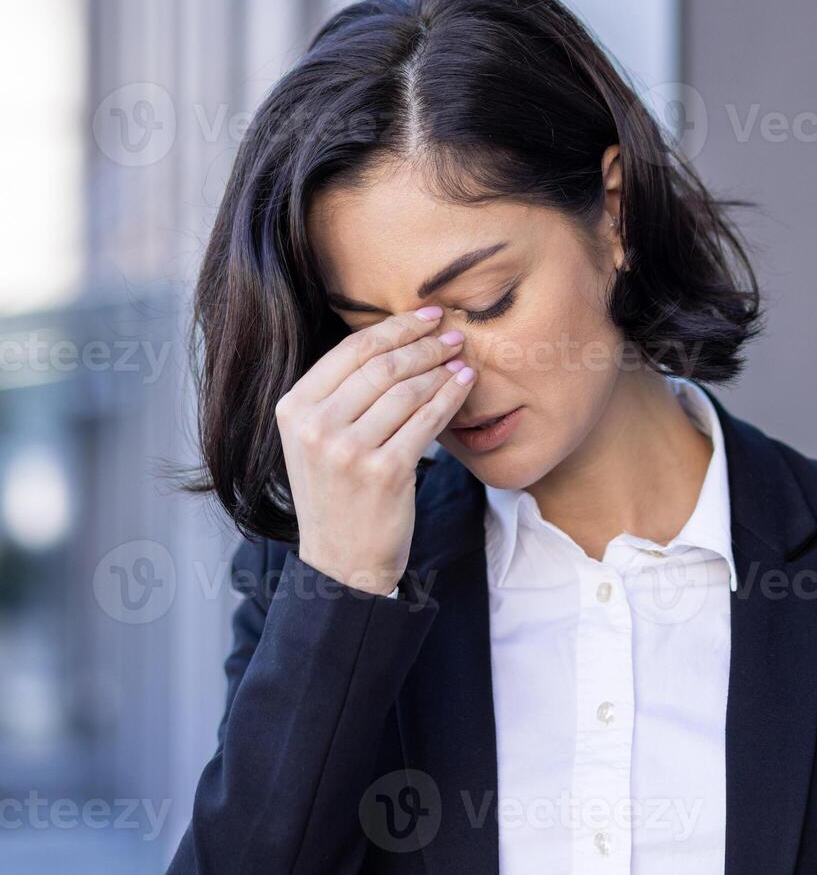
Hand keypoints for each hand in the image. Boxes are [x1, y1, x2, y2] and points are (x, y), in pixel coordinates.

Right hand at [275, 307, 475, 594]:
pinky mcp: (384, 472)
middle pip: (383, 366)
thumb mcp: (318, 438)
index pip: (351, 350)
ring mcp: (348, 450)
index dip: (395, 327)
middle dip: (424, 344)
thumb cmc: (339, 491)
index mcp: (294, 408)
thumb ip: (341, 392)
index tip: (427, 315)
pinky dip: (449, 398)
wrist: (343, 559)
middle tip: (453, 335)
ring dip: (441, 369)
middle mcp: (315, 426)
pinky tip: (464, 385)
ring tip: (461, 360)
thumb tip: (394, 338)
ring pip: (407, 391)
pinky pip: (426, 421)